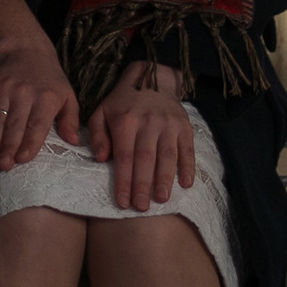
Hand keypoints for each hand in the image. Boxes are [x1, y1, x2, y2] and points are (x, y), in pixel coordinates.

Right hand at [0, 37, 81, 169]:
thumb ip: (70, 119)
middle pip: (15, 125)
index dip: (29, 143)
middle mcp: (24, 93)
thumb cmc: (49, 79)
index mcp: (47, 97)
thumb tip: (73, 141)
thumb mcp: (67, 95)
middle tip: (4, 166)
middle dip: (8, 147)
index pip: (37, 124)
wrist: (26, 50)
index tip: (22, 159)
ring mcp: (3, 89)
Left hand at [86, 62, 197, 210]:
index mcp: (125, 121)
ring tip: (162, 200)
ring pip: (167, 155)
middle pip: (146, 159)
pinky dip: (188, 167)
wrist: (151, 78)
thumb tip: (102, 159)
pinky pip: (188, 149)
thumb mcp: (102, 112)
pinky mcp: (184, 126)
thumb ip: (98, 135)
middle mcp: (148, 123)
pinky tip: (186, 184)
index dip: (124, 181)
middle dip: (143, 185)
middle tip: (142, 207)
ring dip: (165, 179)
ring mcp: (168, 124)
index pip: (124, 156)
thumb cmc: (122, 102)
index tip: (123, 202)